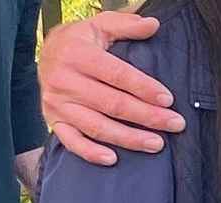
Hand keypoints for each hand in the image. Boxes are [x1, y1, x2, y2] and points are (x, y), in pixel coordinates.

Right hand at [42, 10, 183, 166]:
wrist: (45, 54)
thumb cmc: (79, 42)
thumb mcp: (99, 26)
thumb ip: (126, 25)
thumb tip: (154, 24)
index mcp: (78, 54)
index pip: (117, 75)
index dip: (144, 88)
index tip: (168, 100)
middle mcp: (65, 80)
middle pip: (112, 104)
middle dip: (147, 116)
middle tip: (175, 124)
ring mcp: (58, 103)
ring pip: (97, 126)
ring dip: (129, 139)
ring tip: (157, 144)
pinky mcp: (53, 120)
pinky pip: (71, 141)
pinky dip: (91, 153)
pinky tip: (113, 159)